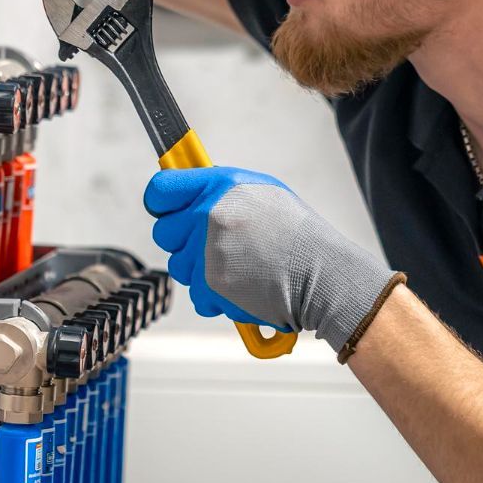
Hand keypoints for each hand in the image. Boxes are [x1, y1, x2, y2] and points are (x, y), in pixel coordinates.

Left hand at [143, 167, 398, 351]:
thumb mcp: (261, 193)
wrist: (322, 274)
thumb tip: (189, 195)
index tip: (169, 211)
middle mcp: (208, 214)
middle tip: (214, 246)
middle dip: (183, 242)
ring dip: (199, 271)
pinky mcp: (210, 284)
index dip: (162, 203)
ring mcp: (206, 251)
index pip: (161, 189)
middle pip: (163, 232)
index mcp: (219, 185)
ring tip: (237, 267)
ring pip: (178, 266)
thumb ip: (220, 192)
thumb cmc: (298, 235)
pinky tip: (241, 286)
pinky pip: (194, 295)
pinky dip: (214, 297)